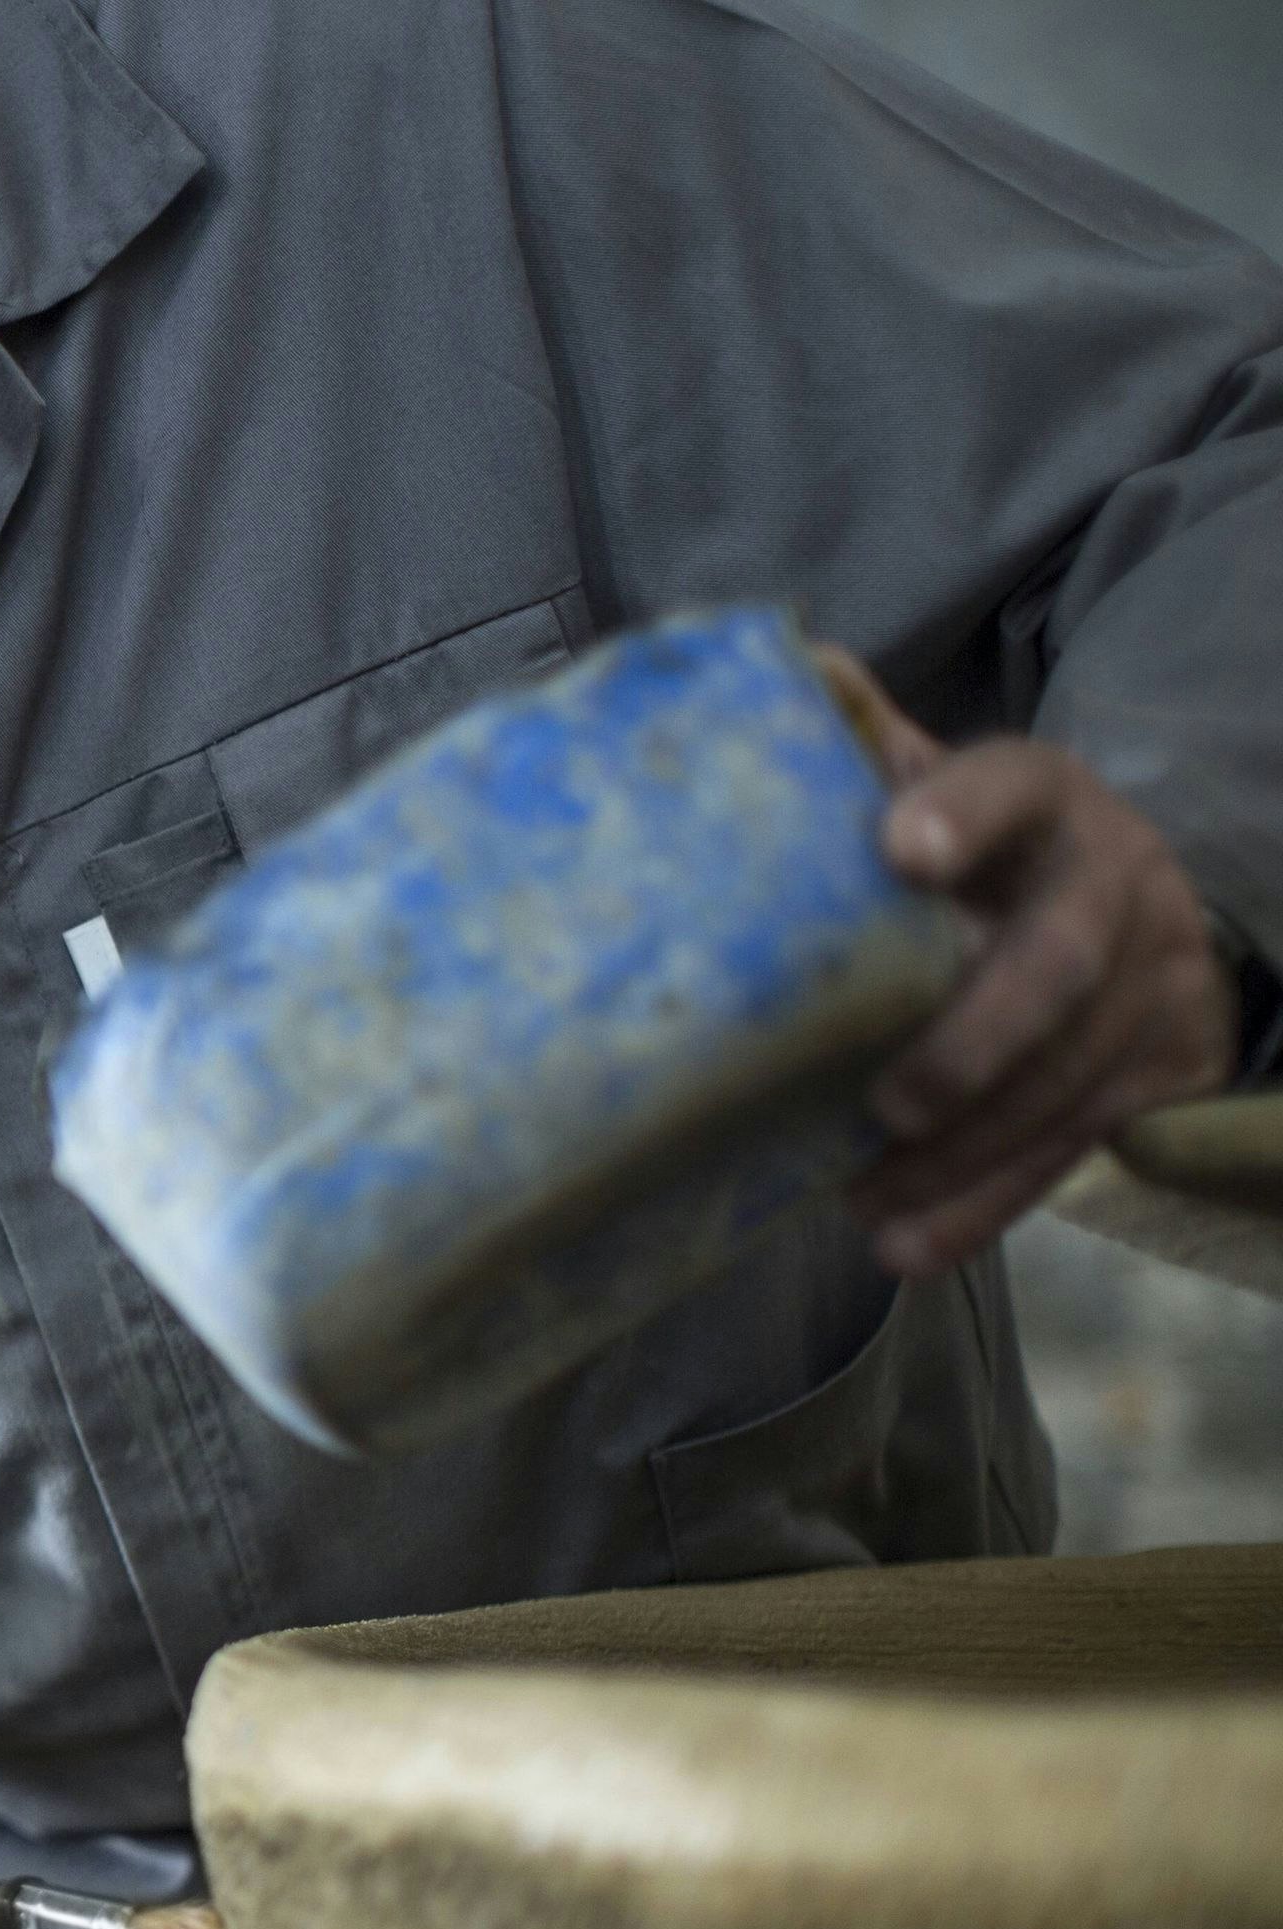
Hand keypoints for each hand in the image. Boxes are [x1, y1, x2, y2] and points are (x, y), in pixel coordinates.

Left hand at [824, 654, 1236, 1275]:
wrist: (1135, 903)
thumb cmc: (982, 846)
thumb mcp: (937, 785)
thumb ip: (863, 744)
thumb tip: (782, 667)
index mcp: (1045, 797)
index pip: (1012, 785)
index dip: (963, 812)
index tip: (899, 850)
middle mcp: (1114, 881)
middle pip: (1058, 963)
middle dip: (975, 1038)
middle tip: (890, 1098)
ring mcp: (1153, 981)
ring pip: (1070, 1077)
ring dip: (965, 1151)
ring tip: (863, 1193)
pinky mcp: (1163, 1068)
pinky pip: (1077, 1145)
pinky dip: (987, 1204)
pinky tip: (907, 1243)